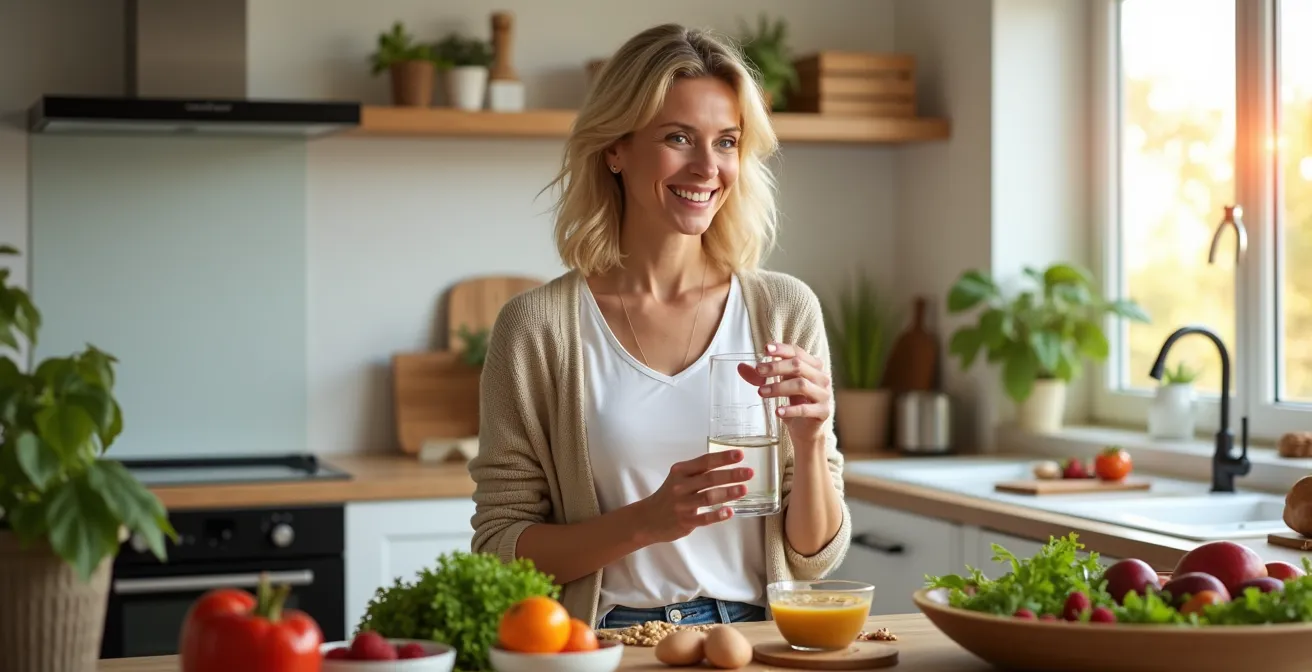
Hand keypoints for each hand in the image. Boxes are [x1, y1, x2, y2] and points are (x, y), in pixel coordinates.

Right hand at [636, 450, 753, 544]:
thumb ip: (698, 472)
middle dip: (731, 474)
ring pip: (708, 497)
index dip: (723, 458)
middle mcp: (681, 486)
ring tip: (743, 489)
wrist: (647, 519)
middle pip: (709, 478)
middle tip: (749, 472)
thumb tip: (729, 467)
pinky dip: (717, 515)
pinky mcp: (684, 521)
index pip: (704, 462)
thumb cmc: (669, 496)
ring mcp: (682, 504)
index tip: (740, 454)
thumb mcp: (679, 478)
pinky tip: (729, 512)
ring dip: (728, 492)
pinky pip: (703, 518)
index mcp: (681, 471)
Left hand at [738, 342, 831, 448]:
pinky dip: (790, 409)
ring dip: (779, 387)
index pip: (797, 352)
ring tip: (761, 392)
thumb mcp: (778, 385)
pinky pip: (806, 409)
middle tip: (758, 371)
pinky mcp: (823, 412)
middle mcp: (821, 377)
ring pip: (801, 385)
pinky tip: (778, 411)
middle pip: (798, 365)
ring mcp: (824, 394)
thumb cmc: (794, 402)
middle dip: (776, 367)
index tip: (765, 349)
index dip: (781, 349)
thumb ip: (762, 376)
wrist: (806, 429)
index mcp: (813, 365)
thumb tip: (740, 367)